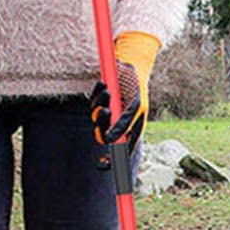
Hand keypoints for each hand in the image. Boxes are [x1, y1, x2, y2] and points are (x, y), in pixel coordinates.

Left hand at [92, 30, 159, 156]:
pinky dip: (96, 94)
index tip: (102, 165)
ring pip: (95, 119)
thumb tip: (111, 140)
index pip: (121, 151)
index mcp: (131, 129)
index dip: (112, 161)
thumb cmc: (137, 87)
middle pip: (102, 136)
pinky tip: (104, 85)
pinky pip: (92, 103)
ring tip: (109, 93)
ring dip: (100, 105)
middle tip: (106, 110)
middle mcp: (118, 123)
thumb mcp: (135, 106)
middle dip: (101, 125)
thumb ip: (124, 124)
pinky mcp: (100, 101)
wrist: (131, 65)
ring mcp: (108, 112)